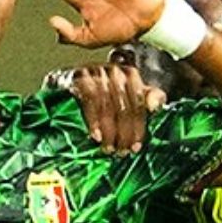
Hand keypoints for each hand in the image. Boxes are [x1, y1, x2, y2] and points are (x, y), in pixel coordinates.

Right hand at [49, 59, 165, 153]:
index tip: (136, 147)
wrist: (65, 84)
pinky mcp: (78, 77)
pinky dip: (94, 121)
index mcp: (129, 74)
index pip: (139, 102)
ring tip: (108, 148)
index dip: (139, 127)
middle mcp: (114, 70)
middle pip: (124, 106)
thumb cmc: (100, 95)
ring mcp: (95, 72)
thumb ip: (147, 99)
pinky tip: (96, 136)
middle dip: (124, 133)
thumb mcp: (126, 97)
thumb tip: (156, 106)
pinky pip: (90, 102)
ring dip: (109, 132)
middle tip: (121, 152)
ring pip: (108, 106)